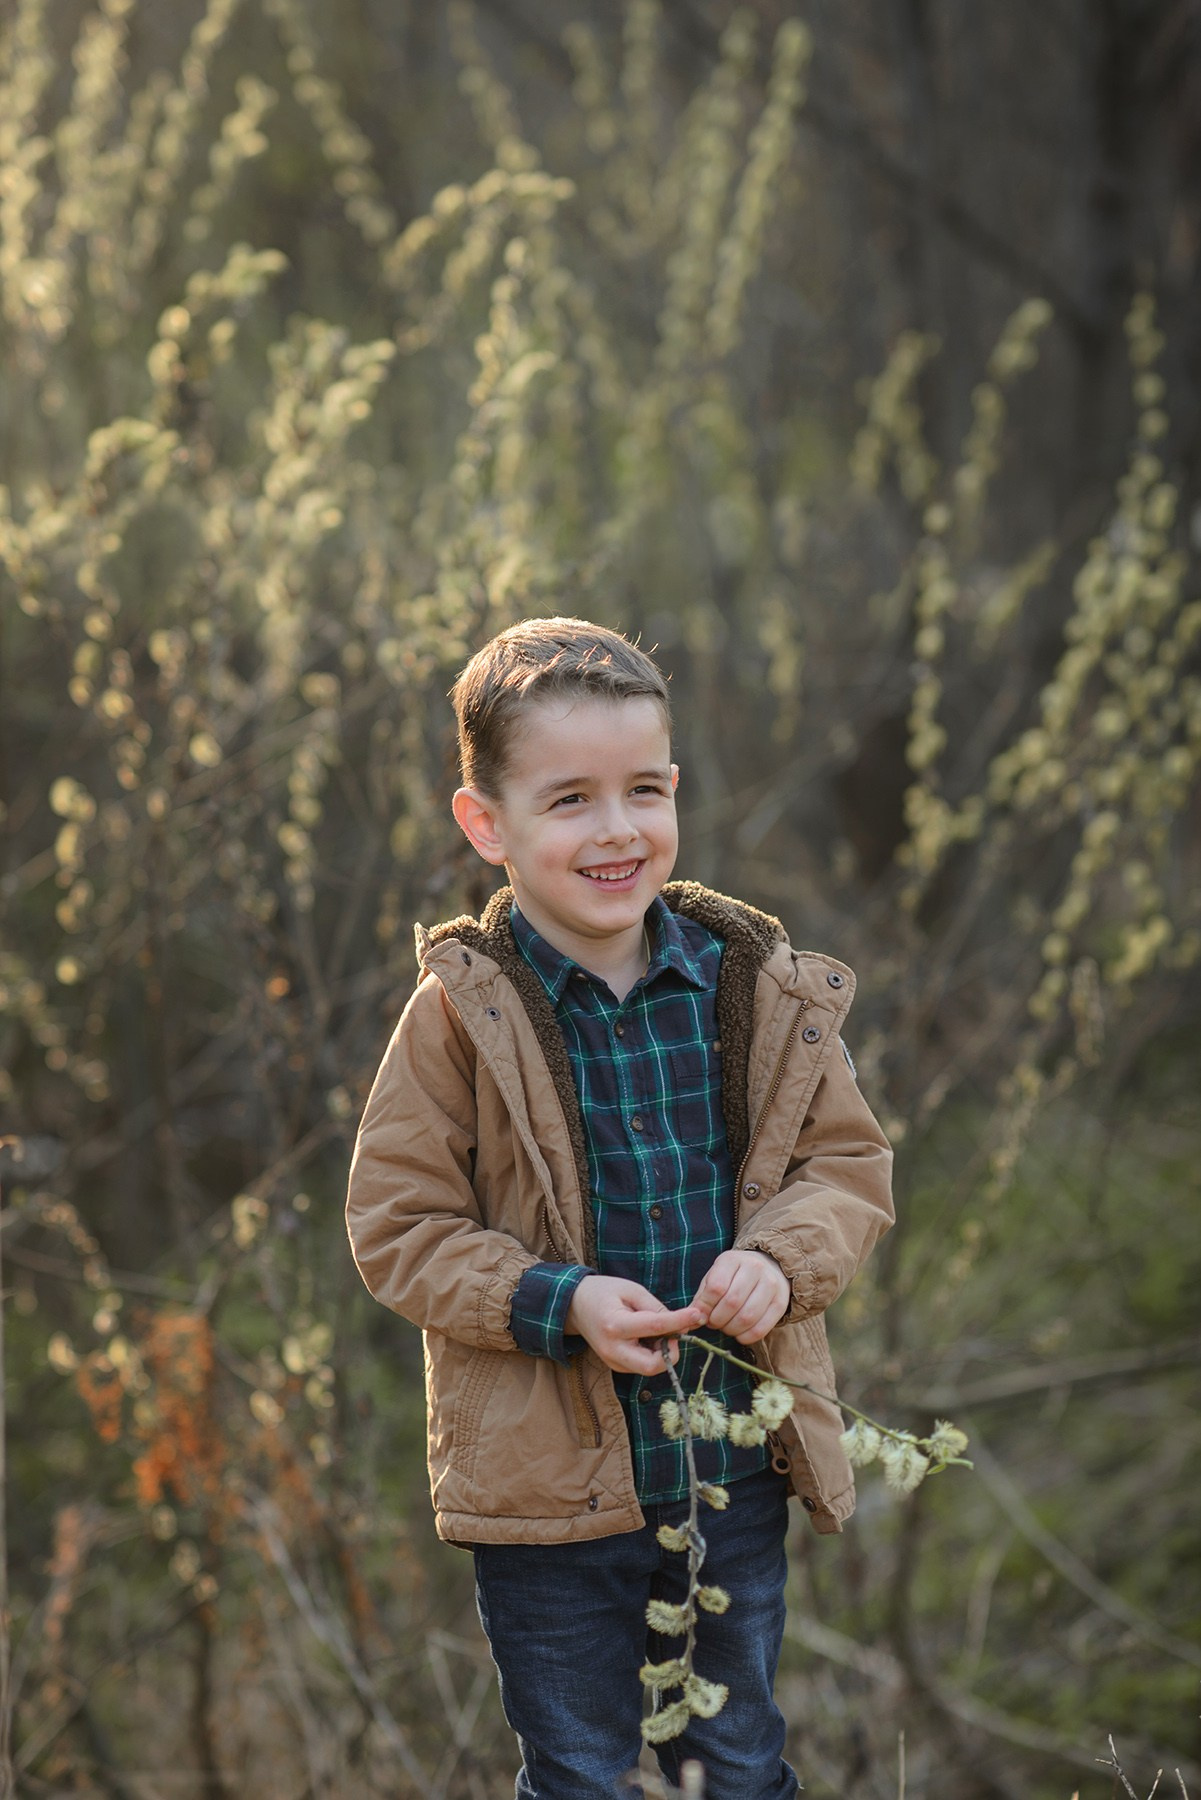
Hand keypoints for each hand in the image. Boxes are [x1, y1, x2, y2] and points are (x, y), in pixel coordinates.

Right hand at [566, 1275, 703, 1374]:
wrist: (575, 1306)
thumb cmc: (603, 1292)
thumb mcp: (631, 1290)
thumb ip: (655, 1307)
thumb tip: (681, 1323)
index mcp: (615, 1324)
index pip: (655, 1327)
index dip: (680, 1322)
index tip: (698, 1315)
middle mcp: (613, 1349)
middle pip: (652, 1366)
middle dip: (671, 1352)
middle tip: (674, 1333)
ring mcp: (613, 1361)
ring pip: (649, 1368)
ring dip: (662, 1353)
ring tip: (658, 1331)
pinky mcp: (616, 1366)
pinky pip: (642, 1366)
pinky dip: (652, 1354)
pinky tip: (648, 1338)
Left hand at [692, 1250, 788, 1344]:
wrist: (769, 1267)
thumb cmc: (734, 1276)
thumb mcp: (714, 1277)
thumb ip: (702, 1298)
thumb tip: (692, 1318)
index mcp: (732, 1259)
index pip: (716, 1287)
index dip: (705, 1307)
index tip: (702, 1315)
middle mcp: (755, 1268)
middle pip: (732, 1303)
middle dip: (717, 1320)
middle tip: (714, 1323)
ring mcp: (771, 1285)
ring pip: (747, 1317)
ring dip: (731, 1329)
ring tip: (726, 1327)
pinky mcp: (781, 1303)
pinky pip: (761, 1329)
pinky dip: (746, 1337)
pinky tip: (739, 1333)